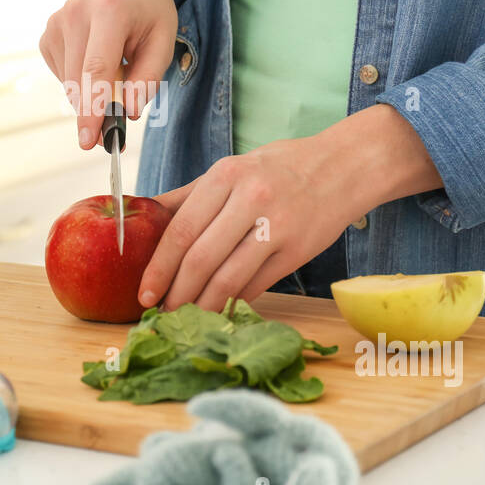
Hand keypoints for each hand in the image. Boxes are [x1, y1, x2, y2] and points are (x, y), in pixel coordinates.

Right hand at [39, 0, 177, 148]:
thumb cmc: (149, 12)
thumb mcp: (163, 41)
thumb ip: (148, 78)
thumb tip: (128, 112)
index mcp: (110, 10)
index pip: (96, 68)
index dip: (92, 108)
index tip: (89, 140)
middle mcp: (76, 13)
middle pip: (78, 80)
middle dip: (92, 113)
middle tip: (109, 134)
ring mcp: (56, 22)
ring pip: (68, 82)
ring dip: (89, 94)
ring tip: (116, 72)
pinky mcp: (47, 34)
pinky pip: (61, 74)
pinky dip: (80, 80)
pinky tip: (96, 61)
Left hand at [139, 105, 442, 310]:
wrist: (343, 167)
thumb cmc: (279, 168)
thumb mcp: (232, 169)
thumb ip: (188, 195)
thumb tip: (141, 215)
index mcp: (226, 176)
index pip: (181, 230)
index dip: (158, 267)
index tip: (144, 292)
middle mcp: (250, 199)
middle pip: (201, 259)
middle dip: (176, 293)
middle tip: (162, 313)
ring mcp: (277, 226)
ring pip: (229, 279)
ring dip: (204, 305)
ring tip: (189, 317)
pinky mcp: (297, 251)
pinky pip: (257, 285)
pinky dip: (235, 301)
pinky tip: (221, 308)